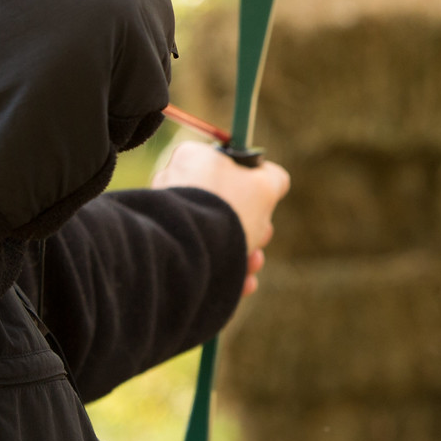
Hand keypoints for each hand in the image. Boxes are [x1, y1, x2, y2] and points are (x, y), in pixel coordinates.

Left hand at [152, 142, 290, 295]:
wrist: (191, 254)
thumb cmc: (227, 212)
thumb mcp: (265, 186)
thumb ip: (273, 178)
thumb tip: (273, 180)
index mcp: (190, 158)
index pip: (227, 167)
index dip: (253, 187)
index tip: (264, 205)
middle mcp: (172, 184)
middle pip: (225, 204)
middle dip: (251, 226)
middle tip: (263, 237)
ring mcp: (168, 218)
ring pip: (216, 233)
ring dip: (243, 250)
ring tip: (252, 264)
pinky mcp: (167, 249)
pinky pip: (203, 256)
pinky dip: (225, 268)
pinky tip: (242, 282)